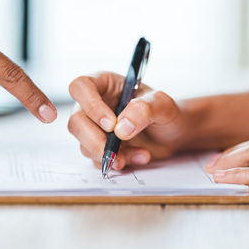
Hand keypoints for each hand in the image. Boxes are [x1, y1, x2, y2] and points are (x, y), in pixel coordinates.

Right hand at [68, 72, 187, 169]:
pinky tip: (139, 156)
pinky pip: (98, 159)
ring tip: (141, 154)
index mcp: (105, 85)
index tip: (111, 124)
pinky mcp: (100, 148)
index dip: (91, 105)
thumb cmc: (165, 112)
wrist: (173, 134)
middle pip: (76, 121)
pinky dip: (118, 163)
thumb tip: (121, 127)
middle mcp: (95, 105)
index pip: (81, 87)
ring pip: (83, 144)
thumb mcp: (162, 105)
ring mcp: (95, 128)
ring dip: (110, 155)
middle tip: (116, 152)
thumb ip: (144, 109)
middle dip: (94, 140)